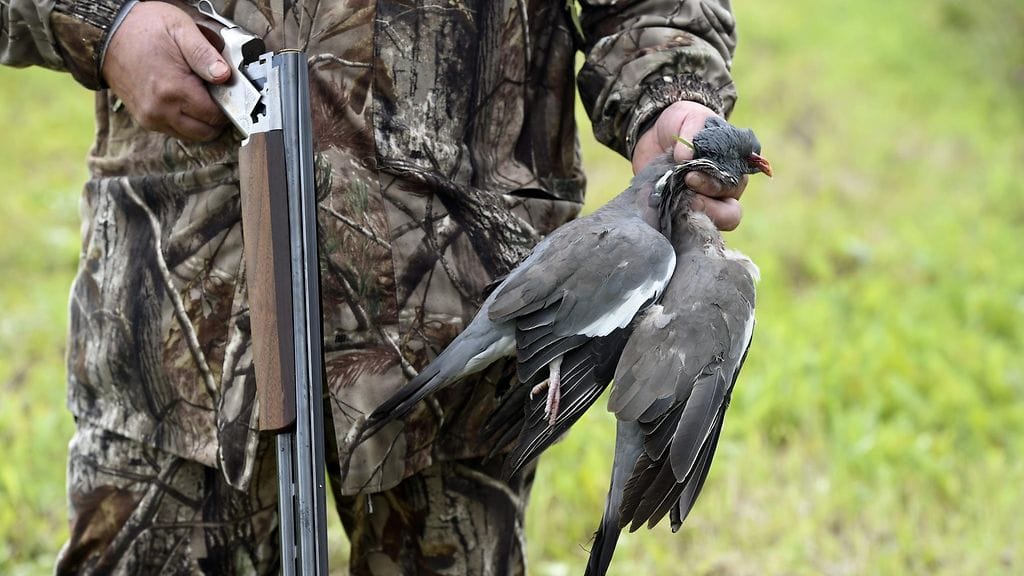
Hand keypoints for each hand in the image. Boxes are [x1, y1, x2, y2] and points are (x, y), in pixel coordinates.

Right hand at [101, 2, 230, 141]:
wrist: (107, 33)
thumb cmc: (145, 28)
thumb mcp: (180, 29)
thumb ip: (205, 54)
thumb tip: (224, 76)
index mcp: (173, 90)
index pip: (216, 116)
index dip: (228, 104)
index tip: (227, 90)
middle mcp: (161, 111)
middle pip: (206, 132)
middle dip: (217, 117)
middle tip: (216, 94)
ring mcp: (151, 118)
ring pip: (192, 135)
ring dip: (202, 122)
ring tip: (200, 96)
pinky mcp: (145, 120)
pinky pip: (176, 131)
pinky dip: (187, 122)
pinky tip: (185, 100)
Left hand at [632, 101, 746, 230]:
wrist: (655, 133)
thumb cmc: (681, 123)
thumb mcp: (689, 117)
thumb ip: (692, 131)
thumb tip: (686, 156)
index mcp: (735, 167)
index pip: (736, 185)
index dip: (715, 185)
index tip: (690, 176)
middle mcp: (727, 191)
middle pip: (730, 213)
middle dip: (707, 206)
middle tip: (682, 192)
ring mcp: (707, 205)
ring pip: (713, 227)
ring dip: (692, 218)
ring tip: (673, 204)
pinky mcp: (684, 213)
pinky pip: (687, 230)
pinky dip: (676, 225)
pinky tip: (662, 213)